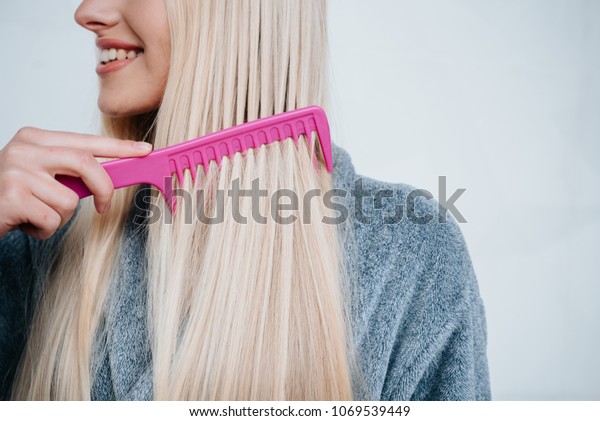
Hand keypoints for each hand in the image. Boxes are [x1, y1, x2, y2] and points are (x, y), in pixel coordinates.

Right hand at [0, 127, 152, 239]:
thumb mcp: (41, 176)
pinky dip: (45, 230)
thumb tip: (111, 175)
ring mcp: (16, 171)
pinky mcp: (12, 196)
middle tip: (104, 206)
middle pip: (85, 163)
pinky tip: (26, 225)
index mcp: (35, 139)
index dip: (118, 148)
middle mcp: (25, 149)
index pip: (85, 141)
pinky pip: (52, 219)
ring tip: (36, 215)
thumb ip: (70, 171)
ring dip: (59, 217)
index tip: (144, 151)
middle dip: (103, 188)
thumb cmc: (12, 197)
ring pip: (69, 200)